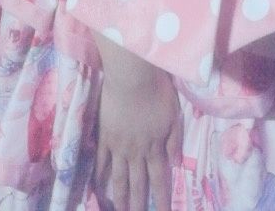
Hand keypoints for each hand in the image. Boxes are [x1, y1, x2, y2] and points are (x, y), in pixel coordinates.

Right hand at [93, 59, 182, 210]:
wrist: (132, 77)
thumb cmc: (157, 91)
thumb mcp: (174, 115)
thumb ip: (175, 140)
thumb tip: (177, 164)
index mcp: (156, 147)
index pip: (160, 179)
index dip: (162, 199)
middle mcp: (137, 152)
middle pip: (138, 184)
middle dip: (139, 204)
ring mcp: (118, 145)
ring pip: (119, 177)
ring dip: (120, 197)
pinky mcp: (104, 136)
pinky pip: (101, 161)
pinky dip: (100, 176)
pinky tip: (98, 187)